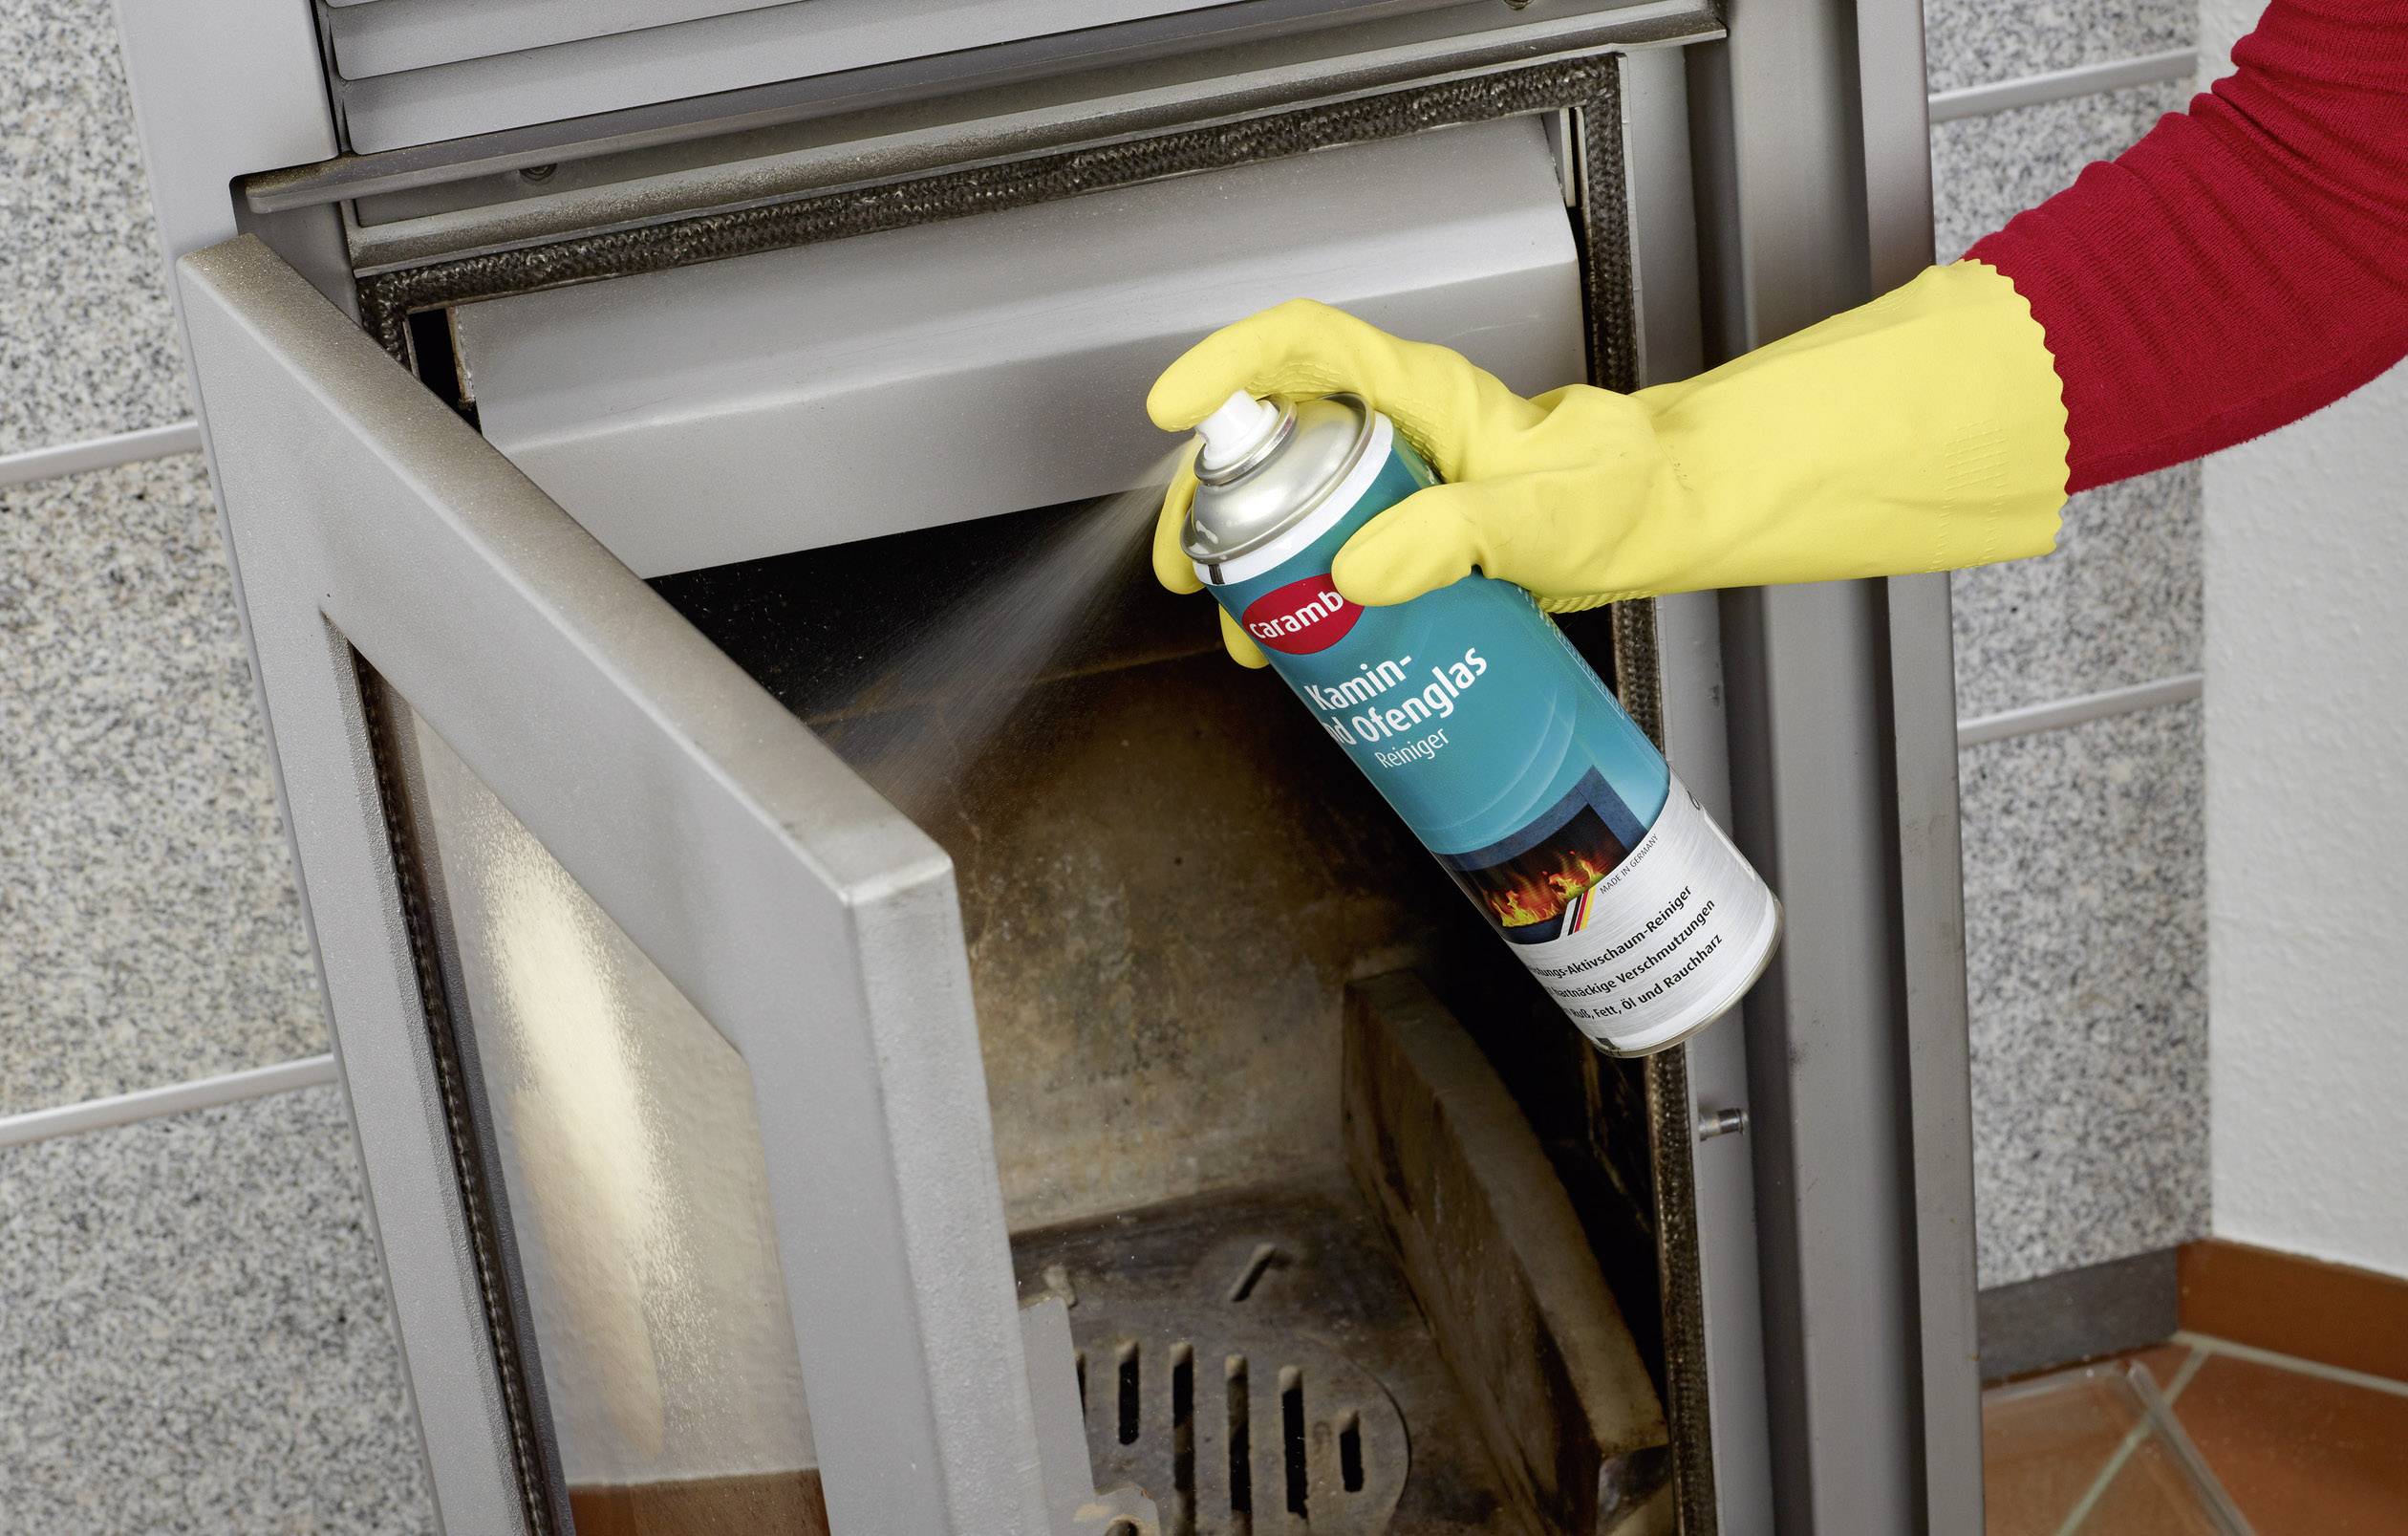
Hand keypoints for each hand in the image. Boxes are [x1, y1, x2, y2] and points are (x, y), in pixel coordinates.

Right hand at [1148, 267, 2069, 664]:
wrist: (1672, 518)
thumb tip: (1362, 571)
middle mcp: (1395, 431)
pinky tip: (1299, 652)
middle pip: (1269, 436)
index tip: (1175, 409)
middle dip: (1212, 500)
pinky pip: (1329, 553)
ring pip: (1290, 501)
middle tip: (1193, 569)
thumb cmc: (1634, 492)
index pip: (1305, 346)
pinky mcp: (1408, 537)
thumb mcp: (1553, 515)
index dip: (1228, 364)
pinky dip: (1298, 601)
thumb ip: (1462, 538)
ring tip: (1246, 633)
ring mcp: (1398, 484)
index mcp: (1421, 398)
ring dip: (1249, 563)